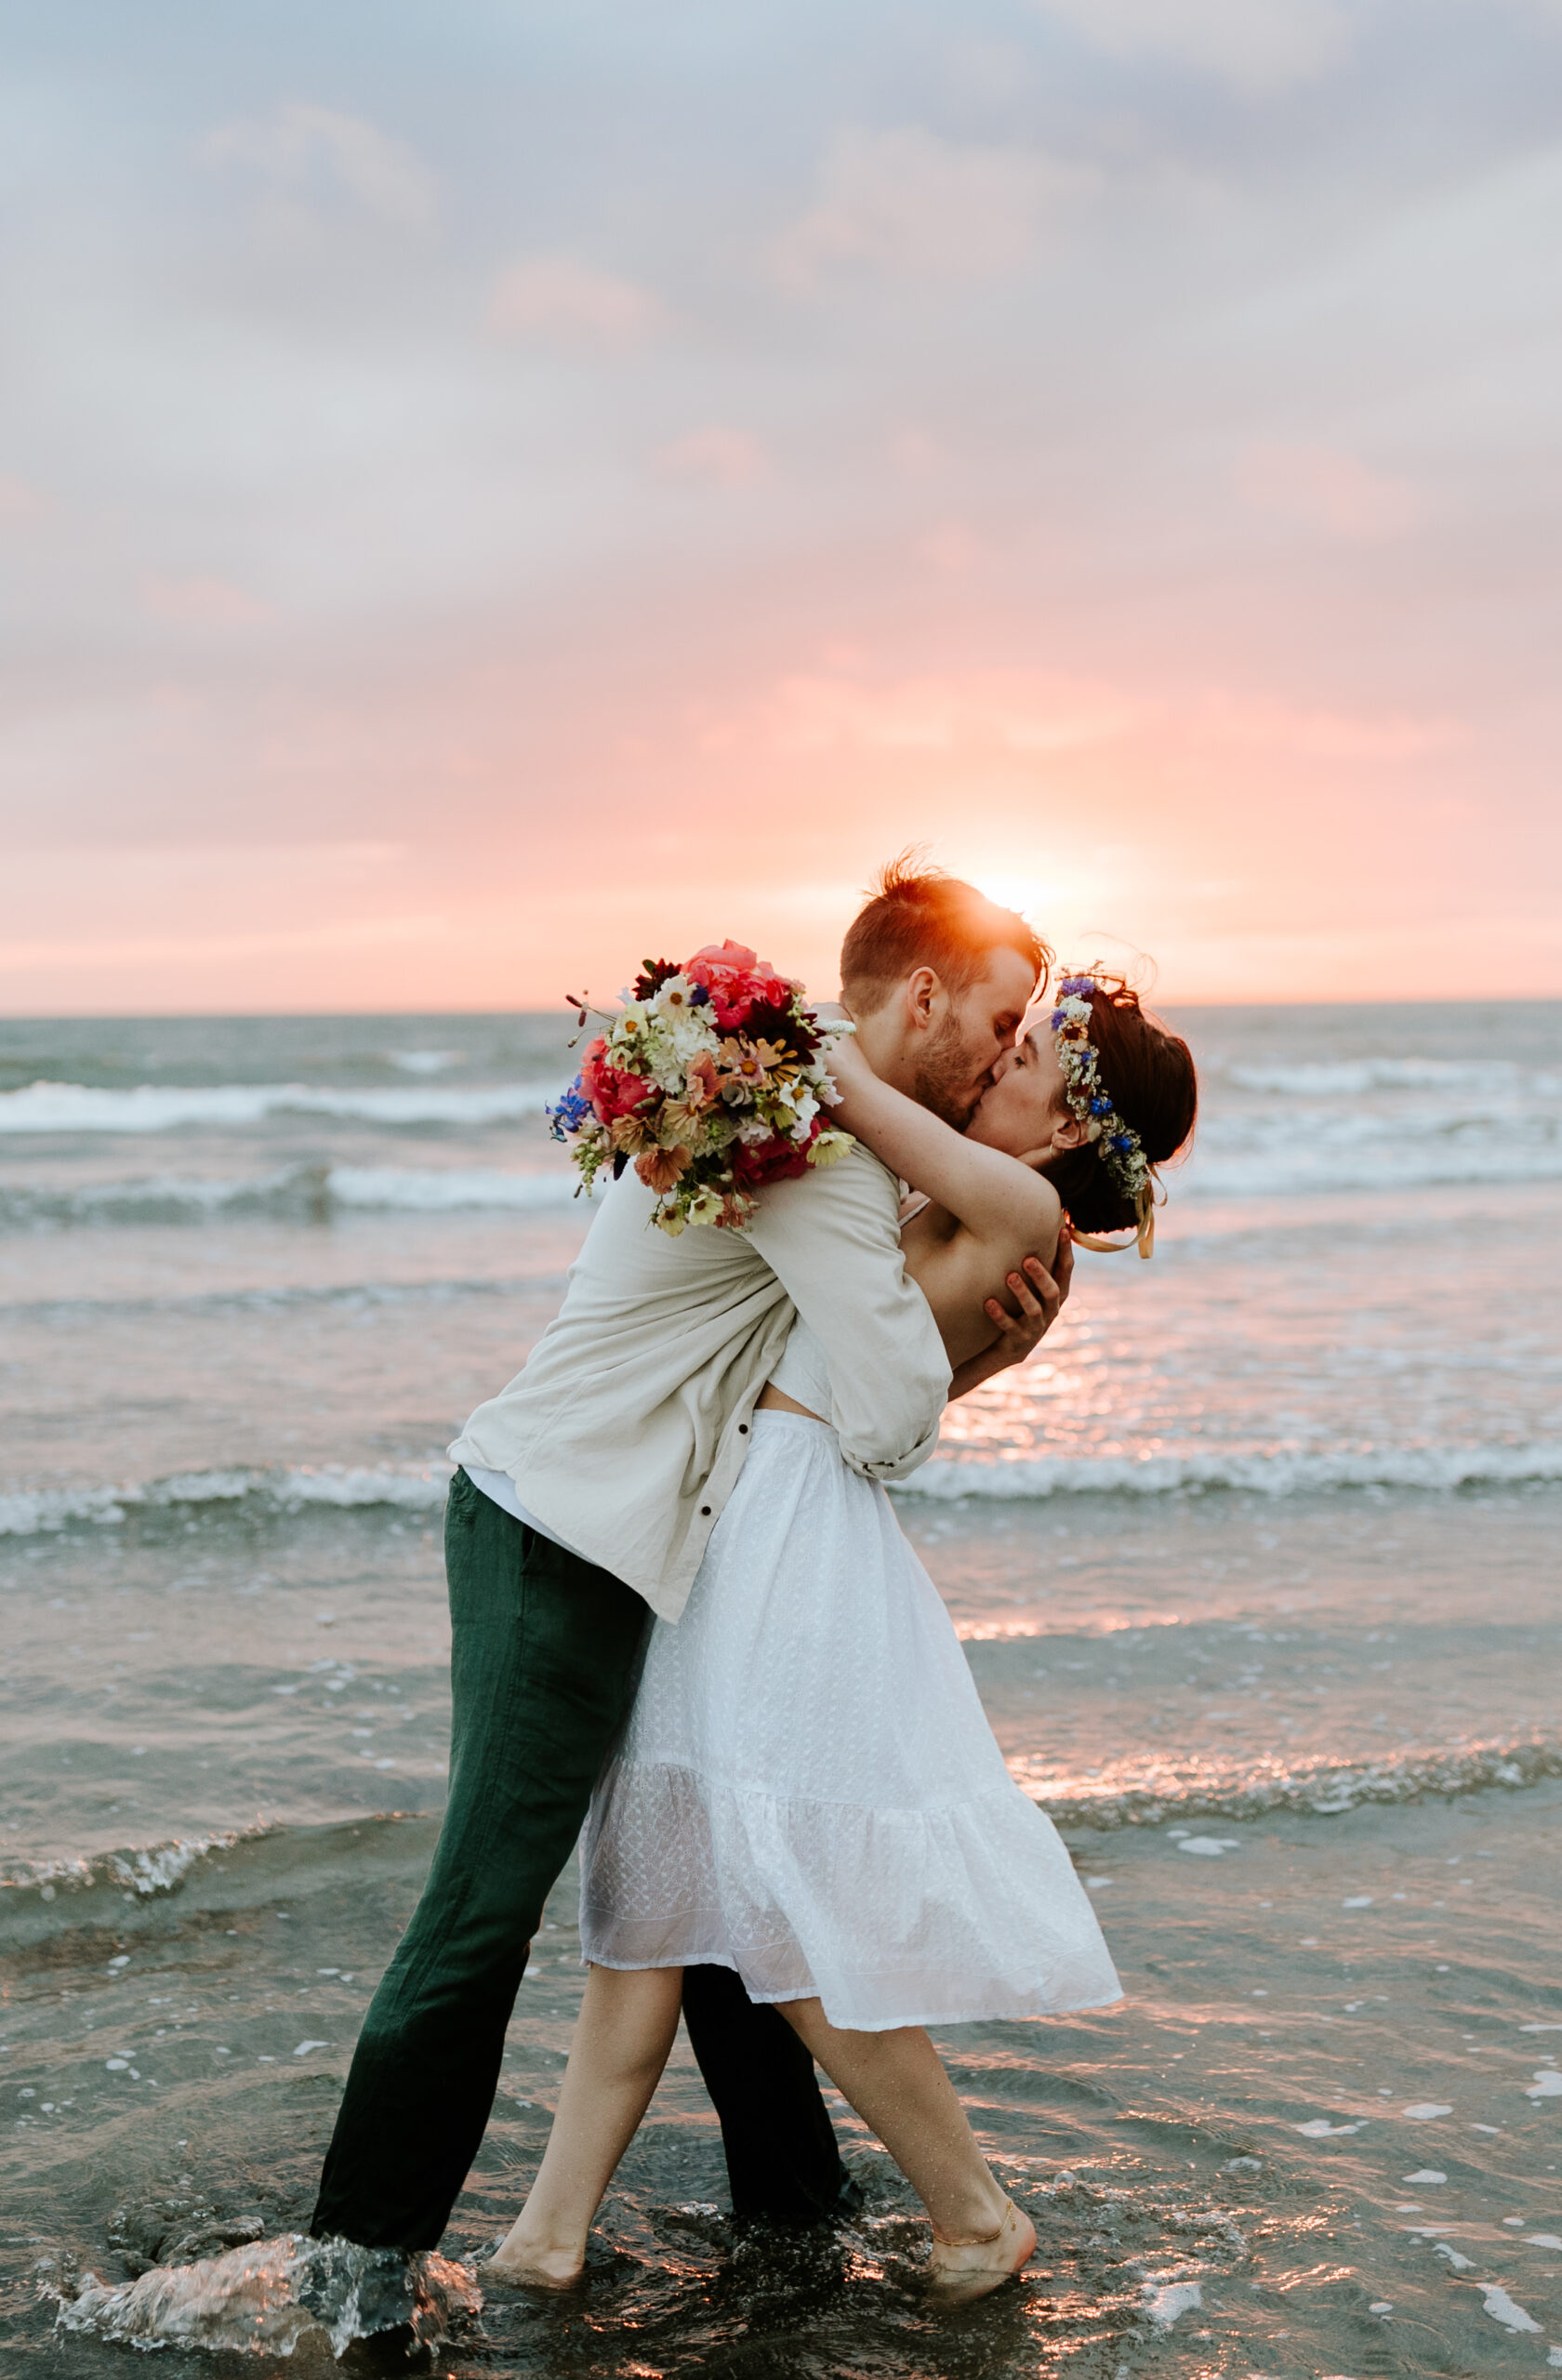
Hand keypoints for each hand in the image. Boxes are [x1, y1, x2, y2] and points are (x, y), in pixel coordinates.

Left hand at [981, 1234, 1071, 1369]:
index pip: (1066, 1271)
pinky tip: (988, 1302)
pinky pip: (1010, 1327)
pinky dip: (1000, 1314)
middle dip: (1041, 1275)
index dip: (1066, 1251)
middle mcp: (1050, 1311)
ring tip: (1009, 1276)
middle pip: (1053, 1292)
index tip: (1063, 1228)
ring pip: (1034, 1310)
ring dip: (1022, 1292)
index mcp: (1056, 1295)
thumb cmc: (1019, 1307)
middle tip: (1027, 1258)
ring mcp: (1036, 1328)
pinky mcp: (1019, 1341)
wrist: (1007, 1348)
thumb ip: (1033, 1264)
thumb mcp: (1030, 1287)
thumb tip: (1026, 1222)